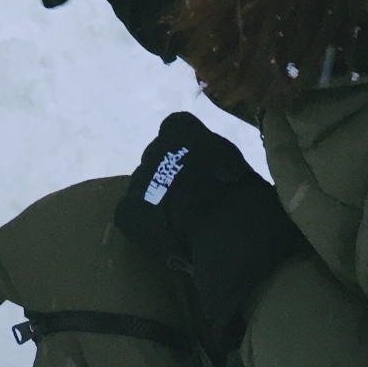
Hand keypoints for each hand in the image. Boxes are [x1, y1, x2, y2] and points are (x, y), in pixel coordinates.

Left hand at [113, 112, 303, 351]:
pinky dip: (142, 227)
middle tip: (188, 199)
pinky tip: (163, 239)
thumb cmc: (239, 190)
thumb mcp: (231, 159)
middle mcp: (153, 147)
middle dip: (168, 176)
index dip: (186, 153)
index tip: (198, 171)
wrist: (223, 222)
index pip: (176, 131)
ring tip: (178, 223)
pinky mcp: (128, 210)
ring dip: (155, 200)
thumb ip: (213, 155)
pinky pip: (130, 216)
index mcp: (179, 127)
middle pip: (157, 160)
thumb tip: (215, 166)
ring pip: (143, 187)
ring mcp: (138, 179)